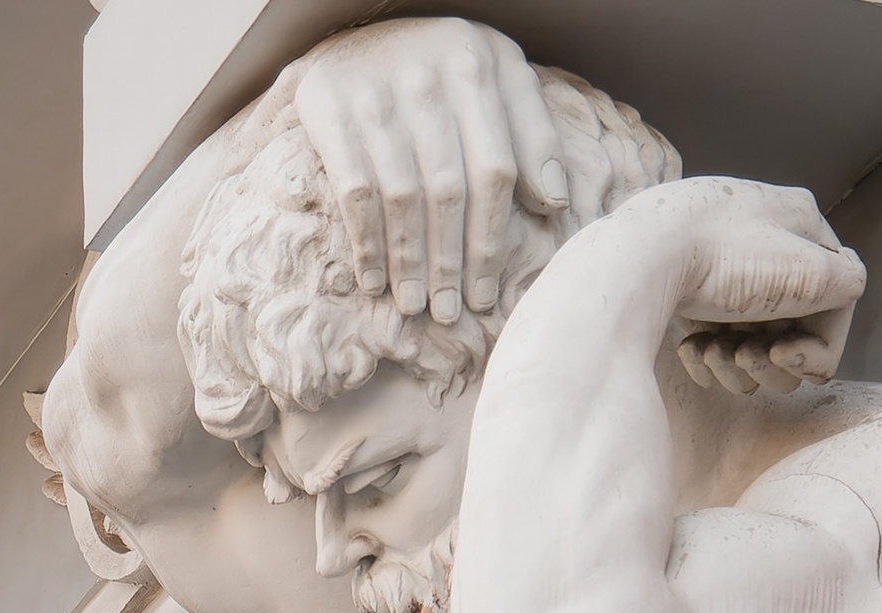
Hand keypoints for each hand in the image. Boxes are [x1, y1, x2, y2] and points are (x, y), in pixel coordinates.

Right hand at [292, 20, 572, 325]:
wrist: (358, 32)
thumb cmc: (441, 70)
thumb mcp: (497, 80)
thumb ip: (532, 132)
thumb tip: (552, 201)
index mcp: (477, 65)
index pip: (495, 169)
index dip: (491, 240)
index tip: (485, 294)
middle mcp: (427, 75)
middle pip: (448, 190)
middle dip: (450, 262)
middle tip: (449, 311)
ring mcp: (375, 92)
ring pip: (403, 197)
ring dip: (409, 262)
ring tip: (414, 305)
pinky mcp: (329, 108)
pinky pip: (354, 192)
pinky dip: (367, 243)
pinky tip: (374, 281)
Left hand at [633, 177, 862, 395]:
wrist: (639, 258)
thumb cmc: (725, 259)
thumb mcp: (808, 272)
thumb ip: (846, 286)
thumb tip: (847, 296)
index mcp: (802, 224)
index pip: (835, 304)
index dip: (815, 347)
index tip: (782, 354)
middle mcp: (766, 241)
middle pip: (793, 331)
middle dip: (771, 360)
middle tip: (743, 354)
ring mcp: (725, 267)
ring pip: (752, 344)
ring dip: (736, 363)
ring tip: (710, 350)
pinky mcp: (687, 292)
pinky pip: (715, 343)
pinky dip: (706, 357)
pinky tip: (689, 348)